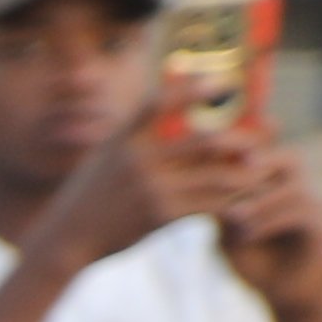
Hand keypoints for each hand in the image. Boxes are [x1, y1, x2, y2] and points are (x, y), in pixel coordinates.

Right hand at [13, 110, 273, 310]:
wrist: (63, 240)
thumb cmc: (85, 200)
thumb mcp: (100, 162)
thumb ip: (128, 141)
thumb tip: (152, 118)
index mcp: (121, 140)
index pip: (159, 102)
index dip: (191, 89)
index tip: (220, 81)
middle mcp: (137, 159)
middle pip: (202, 140)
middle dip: (237, 141)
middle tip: (257, 143)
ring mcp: (149, 186)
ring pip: (213, 175)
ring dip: (241, 176)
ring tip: (258, 176)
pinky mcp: (159, 215)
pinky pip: (207, 205)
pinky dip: (228, 206)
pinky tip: (240, 207)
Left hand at [201, 133, 321, 321]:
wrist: (283, 293)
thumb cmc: (252, 260)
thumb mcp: (226, 233)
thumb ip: (217, 210)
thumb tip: (195, 185)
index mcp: (278, 184)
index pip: (267, 153)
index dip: (244, 146)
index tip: (211, 147)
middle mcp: (301, 190)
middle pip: (290, 158)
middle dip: (261, 160)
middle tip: (234, 167)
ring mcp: (316, 208)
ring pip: (295, 188)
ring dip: (260, 200)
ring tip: (232, 215)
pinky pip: (301, 215)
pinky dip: (270, 222)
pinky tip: (247, 235)